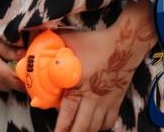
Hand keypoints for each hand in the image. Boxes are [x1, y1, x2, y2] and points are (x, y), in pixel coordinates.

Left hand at [54, 0, 155, 131]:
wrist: (125, 44)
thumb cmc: (96, 42)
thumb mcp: (72, 40)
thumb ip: (55, 45)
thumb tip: (38, 41)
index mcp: (78, 84)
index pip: (67, 114)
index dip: (60, 128)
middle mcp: (92, 97)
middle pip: (81, 127)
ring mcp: (106, 101)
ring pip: (94, 127)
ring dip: (85, 131)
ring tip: (76, 130)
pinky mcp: (117, 101)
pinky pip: (109, 122)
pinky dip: (101, 127)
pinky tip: (95, 125)